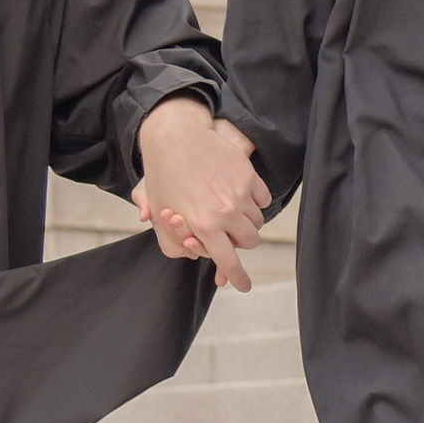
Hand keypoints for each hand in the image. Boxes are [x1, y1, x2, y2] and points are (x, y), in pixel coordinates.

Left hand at [136, 98, 268, 292]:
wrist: (177, 137)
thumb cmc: (164, 176)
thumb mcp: (161, 213)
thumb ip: (172, 241)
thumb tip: (187, 254)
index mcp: (204, 227)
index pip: (228, 262)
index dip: (238, 277)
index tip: (244, 285)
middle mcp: (226, 213)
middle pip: (249, 241)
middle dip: (241, 242)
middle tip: (231, 234)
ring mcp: (240, 193)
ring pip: (257, 221)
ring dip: (247, 222)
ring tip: (232, 211)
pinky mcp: (248, 175)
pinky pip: (263, 199)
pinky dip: (255, 201)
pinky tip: (241, 195)